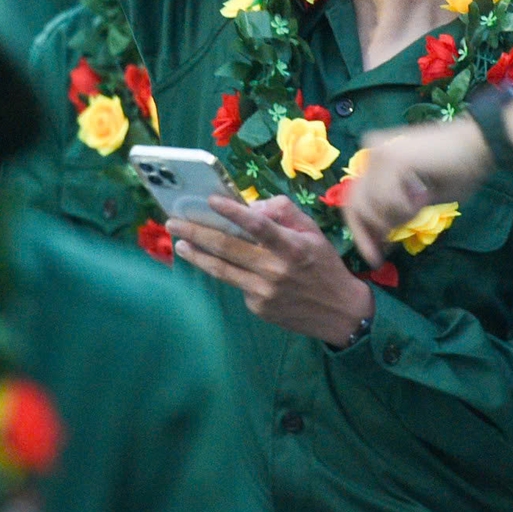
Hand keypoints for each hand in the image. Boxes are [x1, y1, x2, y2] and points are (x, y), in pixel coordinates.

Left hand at [169, 194, 374, 345]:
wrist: (340, 311)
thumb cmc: (324, 264)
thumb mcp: (312, 232)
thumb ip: (283, 213)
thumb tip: (252, 206)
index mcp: (293, 247)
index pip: (258, 225)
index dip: (233, 212)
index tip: (211, 199)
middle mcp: (276, 270)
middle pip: (228, 248)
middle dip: (197, 232)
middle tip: (173, 221)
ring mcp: (264, 292)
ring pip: (222, 269)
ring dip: (196, 254)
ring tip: (179, 242)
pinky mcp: (258, 307)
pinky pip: (237, 283)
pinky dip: (225, 270)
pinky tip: (215, 262)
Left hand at [340, 119, 492, 267]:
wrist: (479, 145)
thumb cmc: (457, 170)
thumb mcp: (419, 199)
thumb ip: (396, 213)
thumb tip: (380, 239)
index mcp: (376, 157)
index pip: (355, 199)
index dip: (361, 231)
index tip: (374, 256)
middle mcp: (371, 152)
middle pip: (355, 206)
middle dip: (369, 235)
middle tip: (384, 253)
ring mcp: (379, 154)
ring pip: (374, 208)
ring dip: (399, 217)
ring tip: (421, 202)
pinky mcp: (392, 159)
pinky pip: (389, 202)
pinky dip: (407, 208)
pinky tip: (423, 195)